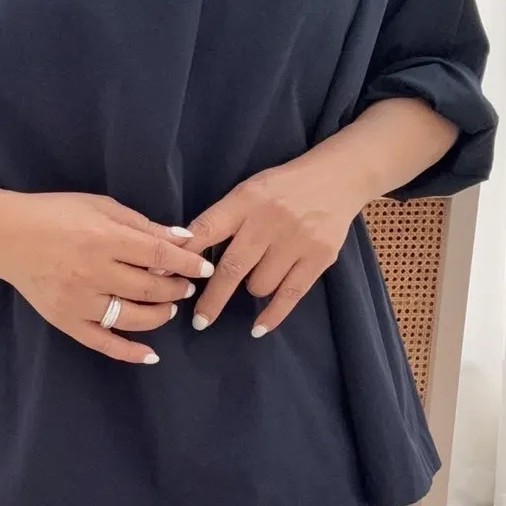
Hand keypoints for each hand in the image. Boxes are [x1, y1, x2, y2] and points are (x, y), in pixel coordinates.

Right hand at [0, 184, 213, 364]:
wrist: (5, 235)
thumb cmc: (54, 213)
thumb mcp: (100, 206)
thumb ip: (141, 224)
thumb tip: (182, 239)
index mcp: (103, 239)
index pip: (158, 257)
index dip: (187, 264)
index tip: (204, 267)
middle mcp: (93, 273)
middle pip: (150, 289)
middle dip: (176, 289)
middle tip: (184, 285)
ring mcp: (79, 302)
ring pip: (133, 318)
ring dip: (160, 315)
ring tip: (168, 308)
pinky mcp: (66, 321)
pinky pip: (103, 343)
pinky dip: (129, 352)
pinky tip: (151, 355)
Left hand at [185, 147, 369, 336]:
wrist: (338, 177)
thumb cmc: (282, 188)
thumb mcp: (248, 192)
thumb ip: (221, 219)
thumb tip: (182, 251)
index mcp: (246, 199)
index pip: (208, 229)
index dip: (185, 256)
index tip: (166, 278)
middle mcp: (269, 220)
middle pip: (232, 268)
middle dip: (212, 298)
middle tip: (199, 320)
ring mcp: (296, 240)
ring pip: (259, 285)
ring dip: (251, 289)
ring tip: (255, 278)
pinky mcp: (319, 257)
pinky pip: (290, 295)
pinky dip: (272, 315)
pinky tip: (258, 328)